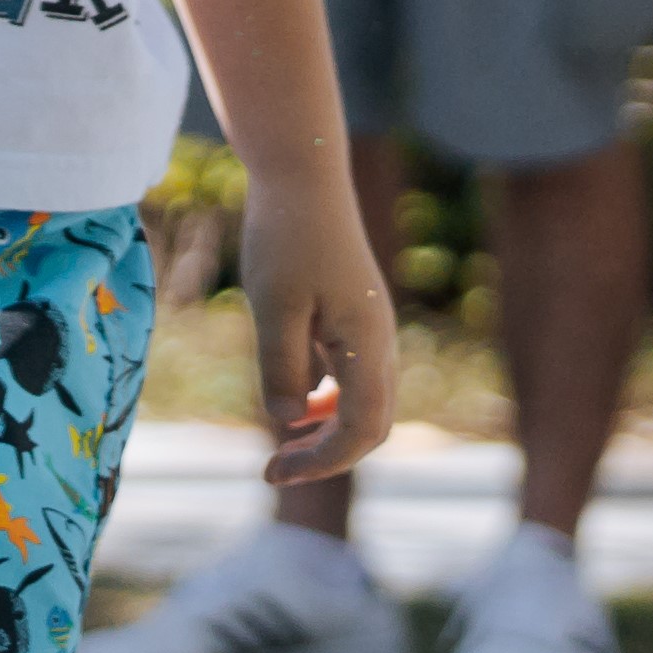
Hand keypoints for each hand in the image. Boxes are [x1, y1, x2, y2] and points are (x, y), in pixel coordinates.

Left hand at [238, 166, 399, 484]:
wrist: (303, 180)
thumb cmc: (285, 238)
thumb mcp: (272, 305)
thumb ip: (282, 366)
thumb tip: (288, 421)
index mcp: (367, 344)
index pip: (362, 428)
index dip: (323, 461)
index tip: (274, 473)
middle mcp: (380, 343)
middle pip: (370, 424)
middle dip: (325, 455)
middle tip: (272, 471)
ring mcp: (371, 331)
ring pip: (363, 403)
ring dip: (327, 432)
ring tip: (282, 449)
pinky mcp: (354, 319)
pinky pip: (352, 378)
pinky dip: (327, 403)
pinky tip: (294, 404)